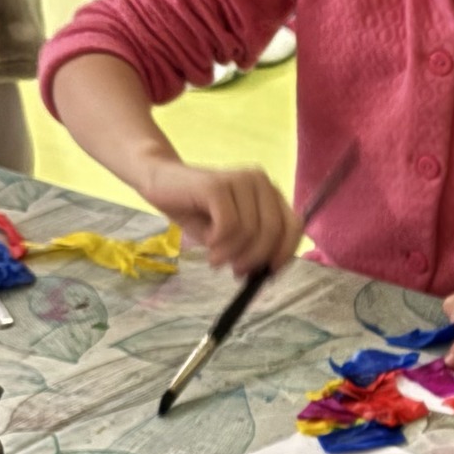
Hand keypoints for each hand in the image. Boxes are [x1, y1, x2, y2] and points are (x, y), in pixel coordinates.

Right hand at [139, 156, 300, 273]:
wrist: (159, 181)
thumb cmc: (197, 210)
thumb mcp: (230, 234)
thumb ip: (252, 246)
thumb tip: (266, 271)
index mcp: (269, 192)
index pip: (294, 225)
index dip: (285, 253)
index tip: (267, 273)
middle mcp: (260, 181)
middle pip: (273, 231)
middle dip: (255, 258)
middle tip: (235, 271)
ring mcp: (239, 180)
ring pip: (250, 231)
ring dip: (231, 253)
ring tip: (214, 258)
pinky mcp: (218, 185)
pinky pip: (229, 225)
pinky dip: (218, 242)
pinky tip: (207, 242)